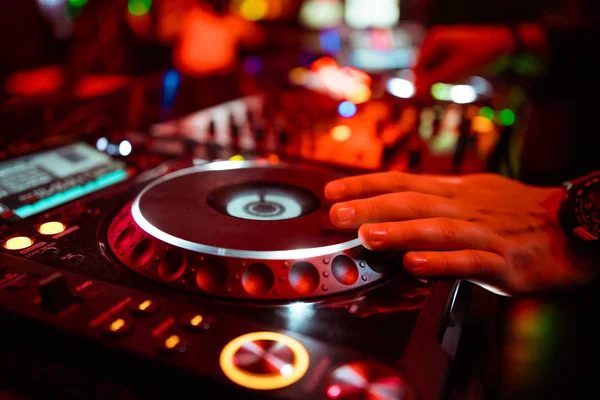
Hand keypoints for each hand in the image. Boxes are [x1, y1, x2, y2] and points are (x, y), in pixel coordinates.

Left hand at [325, 172, 595, 294]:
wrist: (573, 226)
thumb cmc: (516, 211)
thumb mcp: (473, 193)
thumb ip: (434, 199)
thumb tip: (391, 203)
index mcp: (455, 191)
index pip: (402, 182)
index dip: (365, 186)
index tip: (332, 191)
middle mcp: (465, 208)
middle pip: (413, 203)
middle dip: (372, 207)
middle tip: (337, 213)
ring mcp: (484, 234)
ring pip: (437, 230)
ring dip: (400, 232)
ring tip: (368, 236)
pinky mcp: (504, 263)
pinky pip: (469, 262)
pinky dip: (441, 262)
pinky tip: (415, 265)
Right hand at [413, 25, 513, 97]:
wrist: (505, 44)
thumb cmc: (482, 53)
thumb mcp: (458, 68)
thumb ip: (435, 80)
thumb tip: (415, 93)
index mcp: (433, 40)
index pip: (417, 69)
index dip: (419, 86)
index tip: (425, 102)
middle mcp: (434, 43)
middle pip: (422, 72)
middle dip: (427, 86)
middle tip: (434, 102)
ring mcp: (441, 50)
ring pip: (431, 74)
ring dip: (436, 86)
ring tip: (444, 96)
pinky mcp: (449, 57)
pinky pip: (440, 73)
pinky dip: (444, 82)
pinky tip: (452, 87)